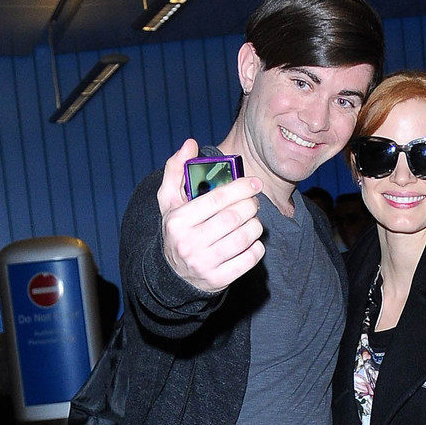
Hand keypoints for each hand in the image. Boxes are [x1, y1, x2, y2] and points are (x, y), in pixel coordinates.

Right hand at [158, 139, 264, 293]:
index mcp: (178, 221)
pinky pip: (249, 260)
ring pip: (243, 238)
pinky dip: (257, 247)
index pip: (217, 199)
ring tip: (254, 220)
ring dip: (256, 226)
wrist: (173, 274)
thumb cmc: (177, 230)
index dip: (240, 188)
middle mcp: (189, 243)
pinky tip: (252, 241)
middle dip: (251, 206)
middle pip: (233, 218)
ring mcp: (204, 264)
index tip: (254, 183)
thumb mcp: (169, 201)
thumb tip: (190, 143)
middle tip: (254, 203)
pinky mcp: (218, 280)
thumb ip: (176, 170)